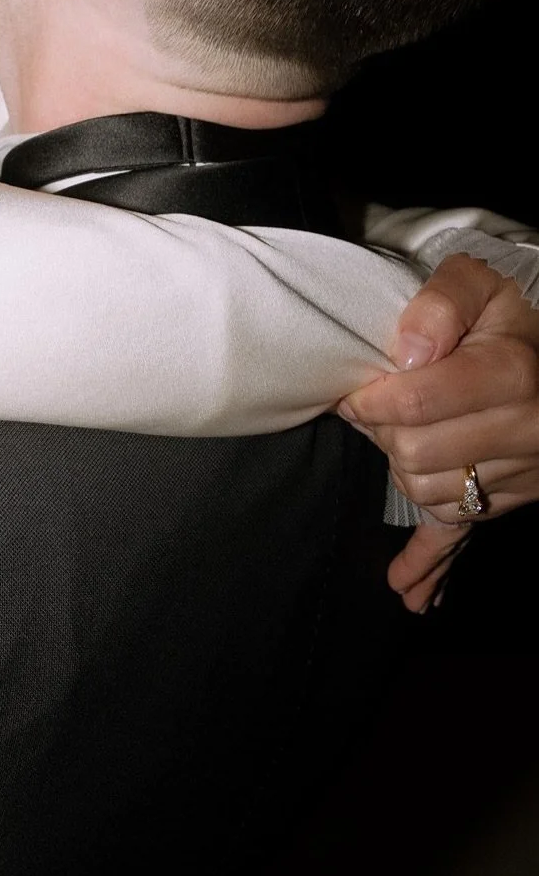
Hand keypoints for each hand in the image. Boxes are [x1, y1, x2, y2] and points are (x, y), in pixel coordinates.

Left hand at [339, 254, 537, 608]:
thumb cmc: (501, 314)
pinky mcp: (510, 499)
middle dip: (381, 430)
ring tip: (400, 434)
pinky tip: (409, 592)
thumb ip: (439, 304)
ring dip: (400, 466)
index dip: (370, 397)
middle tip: (373, 407)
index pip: (415, 402)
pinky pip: (462, 538)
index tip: (354, 388)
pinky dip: (430, 565)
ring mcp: (521, 474)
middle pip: (415, 452)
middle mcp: (525, 430)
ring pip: (428, 491)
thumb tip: (404, 353)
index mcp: (511, 374)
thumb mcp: (476, 283)